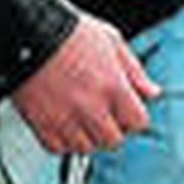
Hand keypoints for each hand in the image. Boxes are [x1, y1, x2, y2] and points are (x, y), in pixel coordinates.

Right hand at [10, 13, 158, 153]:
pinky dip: (64, 142)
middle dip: (114, 129)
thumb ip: (135, 71)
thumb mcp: (114, 42)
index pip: (138, 122)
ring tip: (86, 120)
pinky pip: (58, 149)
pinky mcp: (41, 125)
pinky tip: (66, 125)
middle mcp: (91, 107)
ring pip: (87, 148)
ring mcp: (65, 119)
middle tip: (107, 115)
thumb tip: (152, 91)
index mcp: (113, 86)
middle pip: (113, 141)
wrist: (31, 36)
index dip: (136, 118)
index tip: (130, 112)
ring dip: (90, 138)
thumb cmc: (71, 34)